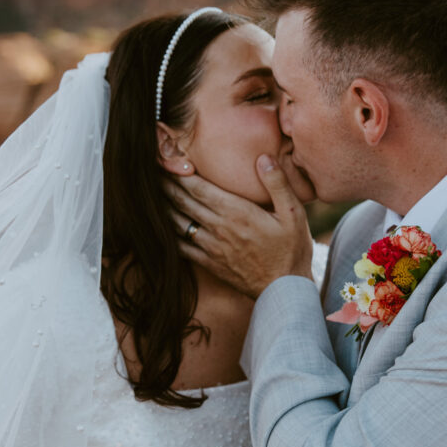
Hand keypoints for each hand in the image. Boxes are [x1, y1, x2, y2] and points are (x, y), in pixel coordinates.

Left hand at [167, 155, 313, 297]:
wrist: (285, 290)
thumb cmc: (291, 250)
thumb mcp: (294, 214)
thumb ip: (277, 184)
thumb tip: (263, 157)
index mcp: (237, 212)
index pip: (199, 188)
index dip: (179, 173)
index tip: (168, 161)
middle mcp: (219, 228)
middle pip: (183, 202)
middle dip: (166, 185)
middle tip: (153, 172)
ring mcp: (211, 247)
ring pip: (178, 223)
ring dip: (164, 208)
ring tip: (153, 195)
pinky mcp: (209, 264)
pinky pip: (181, 247)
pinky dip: (169, 235)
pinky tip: (163, 228)